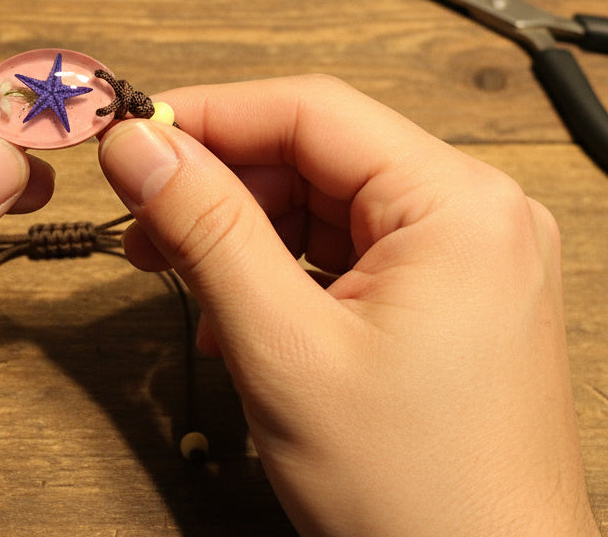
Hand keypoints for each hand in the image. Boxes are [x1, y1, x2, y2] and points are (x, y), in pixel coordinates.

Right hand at [98, 75, 598, 536]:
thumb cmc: (417, 496)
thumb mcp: (284, 350)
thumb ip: (206, 231)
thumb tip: (141, 146)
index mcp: (460, 206)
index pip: (311, 111)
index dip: (208, 115)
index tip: (131, 136)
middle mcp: (476, 217)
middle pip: (316, 155)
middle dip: (220, 184)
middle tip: (142, 216)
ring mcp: (465, 260)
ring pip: (323, 206)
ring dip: (242, 233)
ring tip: (179, 274)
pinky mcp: (447, 300)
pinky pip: (346, 253)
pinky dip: (281, 272)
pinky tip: (236, 314)